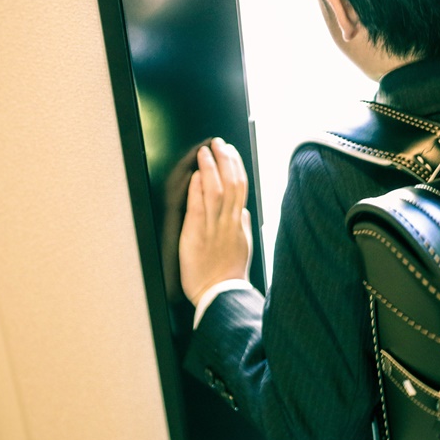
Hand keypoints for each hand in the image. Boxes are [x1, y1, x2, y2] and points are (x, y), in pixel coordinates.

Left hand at [178, 138, 252, 305]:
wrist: (220, 296)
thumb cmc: (229, 276)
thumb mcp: (243, 248)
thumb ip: (242, 226)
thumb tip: (242, 210)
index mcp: (239, 224)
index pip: (241, 187)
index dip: (236, 166)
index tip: (230, 152)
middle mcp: (229, 223)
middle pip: (232, 184)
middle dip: (226, 159)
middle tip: (218, 143)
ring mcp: (214, 228)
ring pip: (217, 191)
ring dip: (211, 168)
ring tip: (205, 151)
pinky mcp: (197, 236)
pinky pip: (199, 208)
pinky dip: (199, 190)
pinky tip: (197, 175)